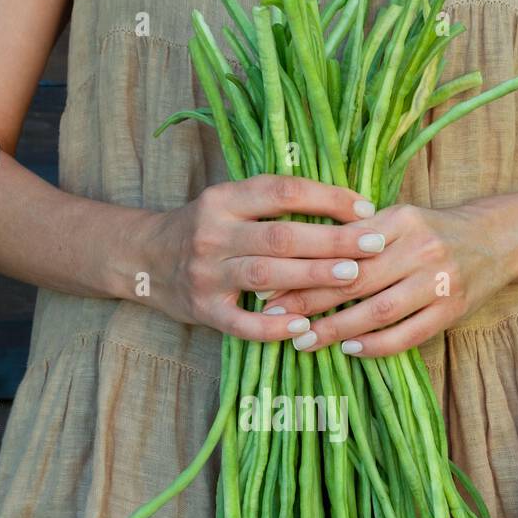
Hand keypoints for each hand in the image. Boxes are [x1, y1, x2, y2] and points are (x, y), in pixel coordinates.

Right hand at [134, 175, 384, 341]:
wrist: (144, 260)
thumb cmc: (204, 230)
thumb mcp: (230, 204)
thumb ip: (273, 204)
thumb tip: (345, 206)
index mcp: (223, 199)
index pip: (281, 191)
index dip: (326, 197)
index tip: (365, 208)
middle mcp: (212, 233)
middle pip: (279, 235)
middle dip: (331, 240)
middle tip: (372, 245)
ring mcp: (206, 274)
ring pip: (265, 274)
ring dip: (311, 276)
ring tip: (352, 277)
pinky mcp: (203, 310)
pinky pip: (242, 323)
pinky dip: (274, 326)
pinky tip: (305, 326)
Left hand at [261, 202, 514, 356]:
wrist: (498, 239)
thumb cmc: (434, 230)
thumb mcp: (399, 219)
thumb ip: (359, 233)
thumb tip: (295, 253)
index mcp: (402, 219)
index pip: (344, 246)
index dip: (304, 267)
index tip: (271, 283)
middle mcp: (421, 247)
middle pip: (356, 279)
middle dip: (311, 300)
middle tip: (276, 317)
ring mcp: (439, 281)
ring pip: (379, 311)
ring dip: (337, 329)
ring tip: (305, 340)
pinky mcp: (452, 310)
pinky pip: (407, 334)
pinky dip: (376, 345)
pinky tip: (349, 350)